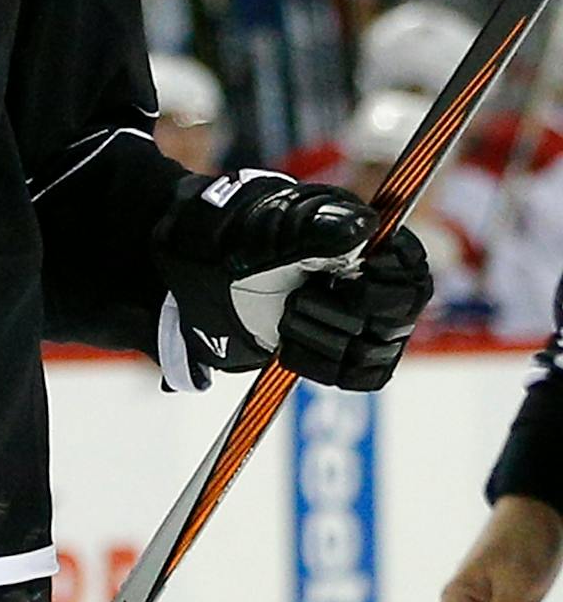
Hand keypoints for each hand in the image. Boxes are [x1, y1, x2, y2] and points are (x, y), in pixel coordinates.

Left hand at [154, 173, 430, 387]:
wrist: (191, 267)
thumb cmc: (230, 235)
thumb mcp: (267, 226)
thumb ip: (318, 228)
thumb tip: (365, 225)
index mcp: (358, 236)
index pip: (410, 268)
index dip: (387, 283)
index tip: (349, 283)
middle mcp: (364, 275)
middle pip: (397, 319)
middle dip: (345, 316)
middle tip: (299, 299)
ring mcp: (352, 314)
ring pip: (376, 353)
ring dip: (323, 339)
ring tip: (286, 315)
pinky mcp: (335, 347)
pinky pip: (359, 375)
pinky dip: (319, 362)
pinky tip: (289, 340)